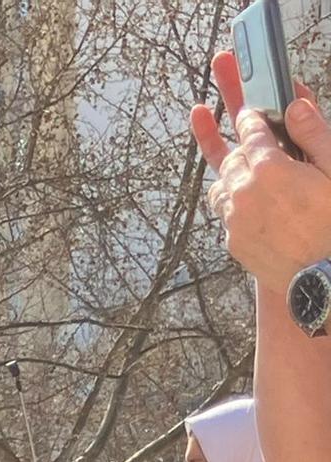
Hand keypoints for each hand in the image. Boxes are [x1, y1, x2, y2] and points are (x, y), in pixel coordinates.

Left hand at [192, 52, 330, 284]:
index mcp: (270, 169)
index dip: (249, 117)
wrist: (326, 276)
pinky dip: (234, 202)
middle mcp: (244, 192)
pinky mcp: (233, 241)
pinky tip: (248, 200)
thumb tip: (294, 105)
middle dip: (239, 144)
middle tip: (239, 133)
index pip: (250, 130)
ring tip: (242, 168)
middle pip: (230, 157)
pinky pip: (225, 213)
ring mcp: (234, 219)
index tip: (248, 111)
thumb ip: (313, 134)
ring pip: (221, 185)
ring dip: (231, 173)